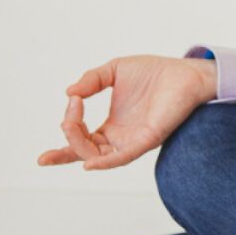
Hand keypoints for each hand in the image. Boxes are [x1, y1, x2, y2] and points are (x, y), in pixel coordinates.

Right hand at [38, 56, 217, 169]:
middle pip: (85, 150)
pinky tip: (89, 163)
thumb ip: (90, 81)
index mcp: (112, 125)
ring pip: (99, 155)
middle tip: (69, 114)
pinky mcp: (148, 139)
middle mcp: (121, 137)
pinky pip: (124, 156)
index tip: (50, 141)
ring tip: (71, 122)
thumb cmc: (154, 73)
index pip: (82, 142)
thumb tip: (69, 94)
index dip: (62, 149)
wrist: (184, 72)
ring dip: (79, 144)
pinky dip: (106, 162)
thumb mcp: (113, 71)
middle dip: (68, 137)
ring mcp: (134, 140)